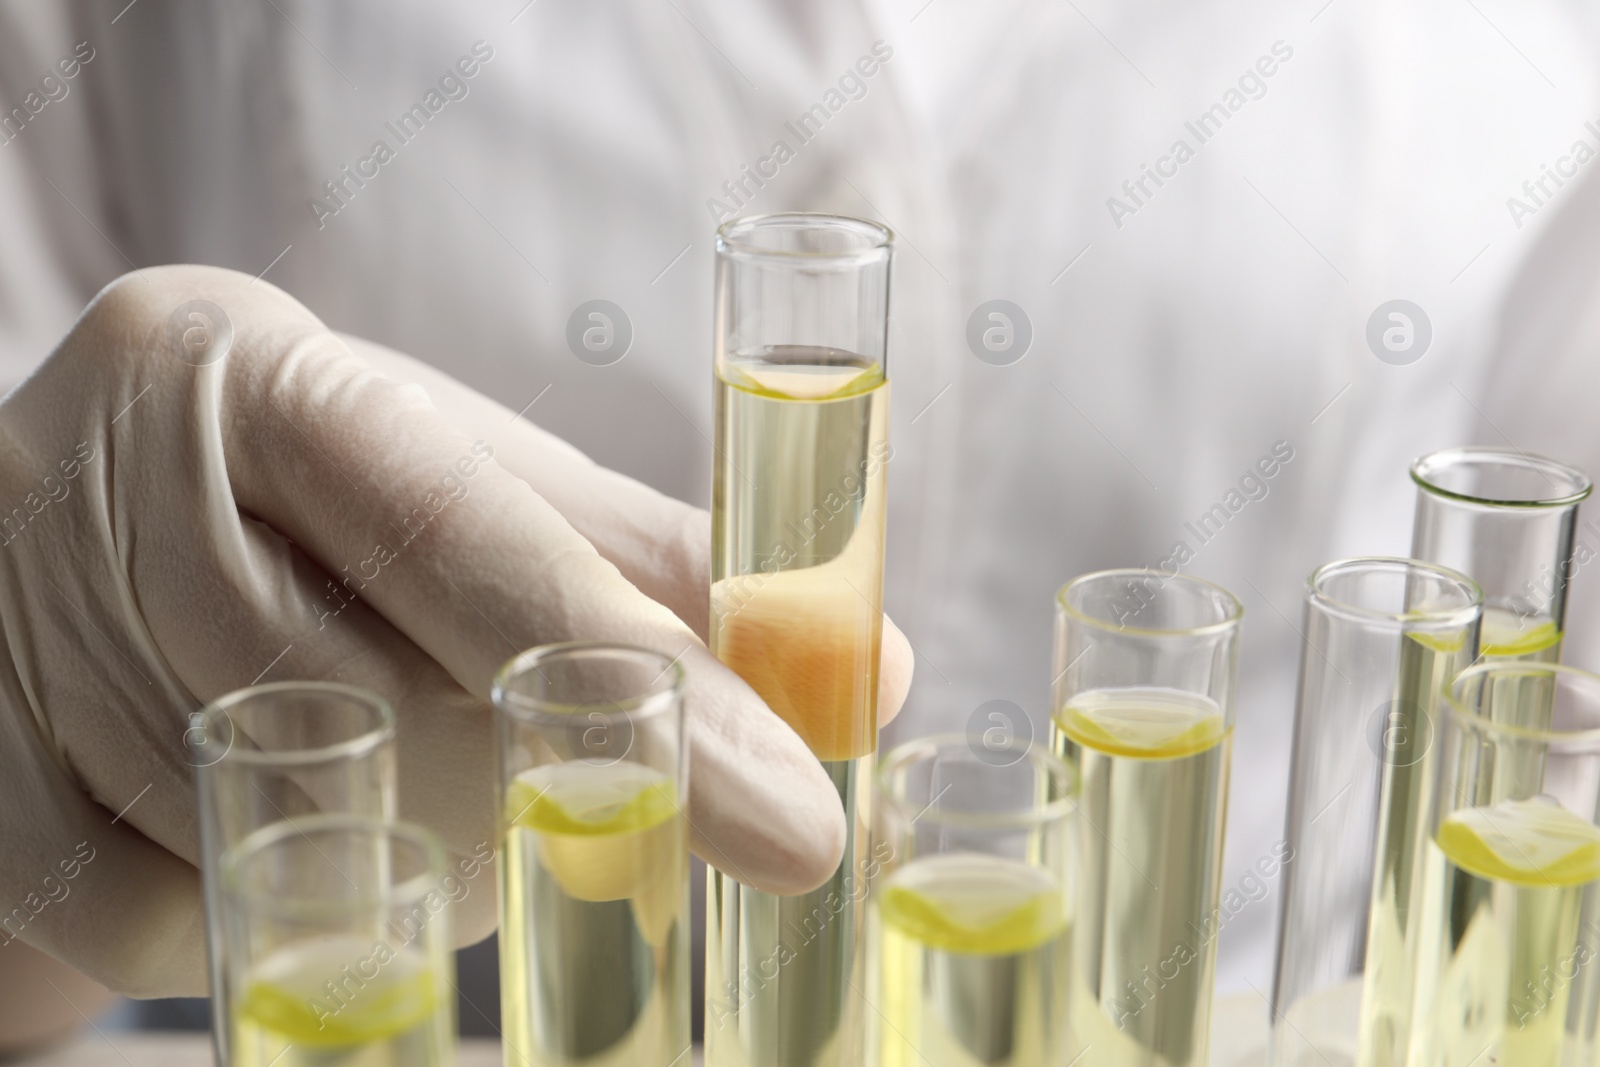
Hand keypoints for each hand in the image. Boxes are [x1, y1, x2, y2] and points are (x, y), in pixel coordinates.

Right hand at [0, 265, 911, 995]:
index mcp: (261, 377)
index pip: (475, 543)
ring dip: (430, 851)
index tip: (799, 825)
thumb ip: (653, 571)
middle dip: (534, 786)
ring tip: (428, 777)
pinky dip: (294, 907)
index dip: (647, 689)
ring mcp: (18, 643)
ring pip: (311, 832)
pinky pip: (183, 921)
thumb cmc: (305, 507)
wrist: (48, 542)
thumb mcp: (467, 491)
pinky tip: (307, 829)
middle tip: (582, 786)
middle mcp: (115, 483)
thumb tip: (864, 672)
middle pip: (398, 713)